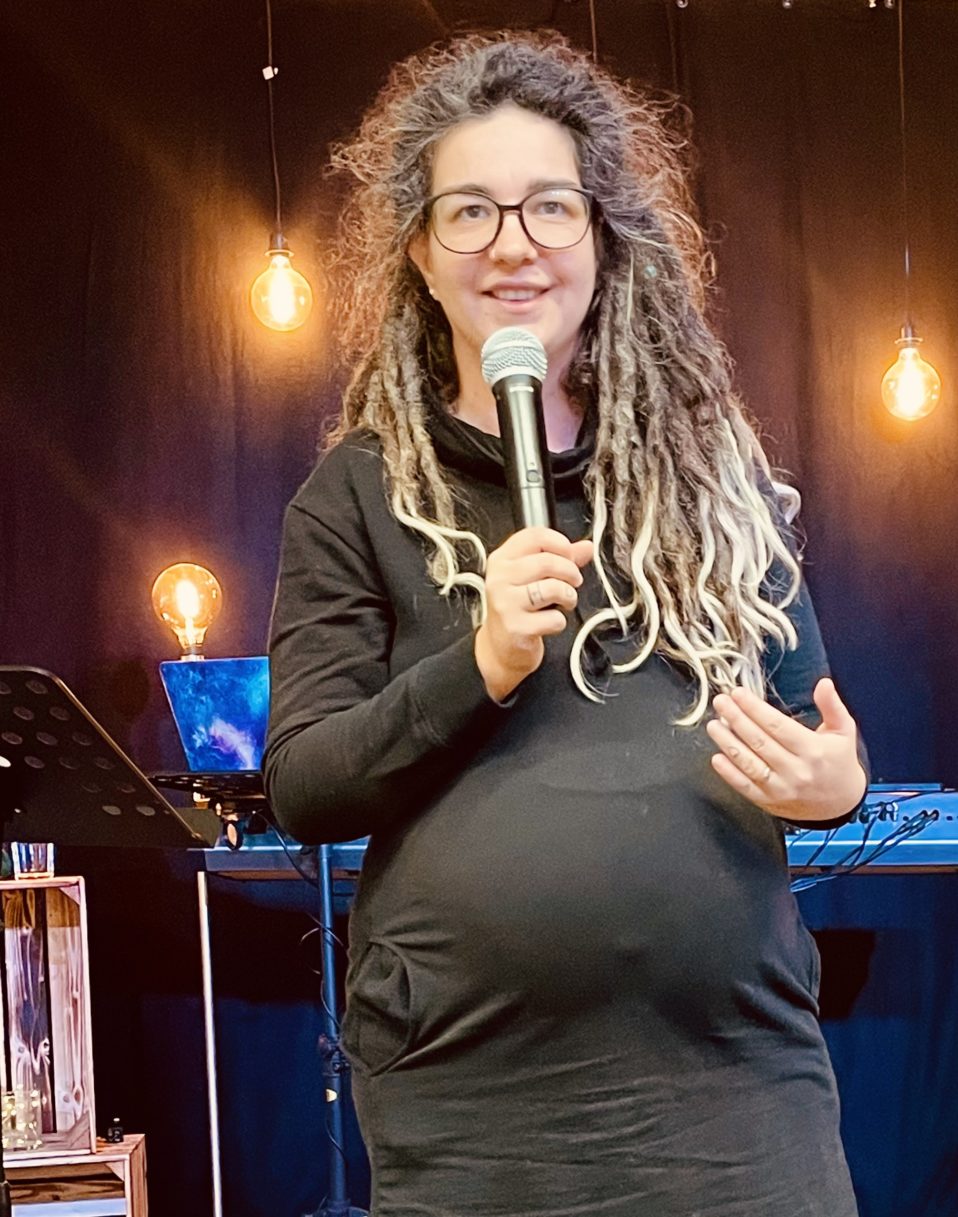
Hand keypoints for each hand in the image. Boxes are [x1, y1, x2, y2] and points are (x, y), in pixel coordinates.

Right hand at [475, 527, 593, 701]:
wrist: (499, 647)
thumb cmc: (517, 608)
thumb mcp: (533, 578)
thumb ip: (560, 559)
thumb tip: (586, 547)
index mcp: (502, 559)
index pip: (535, 536)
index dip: (561, 544)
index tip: (569, 556)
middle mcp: (500, 578)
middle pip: (547, 561)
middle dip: (571, 572)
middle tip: (572, 583)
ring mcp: (506, 603)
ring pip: (553, 588)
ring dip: (569, 596)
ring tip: (564, 602)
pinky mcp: (516, 627)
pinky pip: (553, 618)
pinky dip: (559, 622)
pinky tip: (549, 623)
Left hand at [705, 678, 866, 821]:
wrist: (841, 804)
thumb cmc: (839, 762)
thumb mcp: (843, 731)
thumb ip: (832, 706)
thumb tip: (824, 683)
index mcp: (813, 750)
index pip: (777, 726)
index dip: (755, 708)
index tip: (738, 694)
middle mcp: (796, 770)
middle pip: (759, 741)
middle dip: (736, 719)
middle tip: (721, 702)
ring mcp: (782, 789)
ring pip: (749, 763)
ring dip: (728, 743)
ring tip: (714, 725)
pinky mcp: (770, 802)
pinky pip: (745, 787)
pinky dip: (729, 773)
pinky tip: (717, 758)